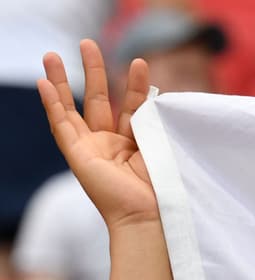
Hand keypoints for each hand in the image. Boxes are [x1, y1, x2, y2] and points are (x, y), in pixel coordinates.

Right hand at [37, 40, 157, 228]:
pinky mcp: (78, 158)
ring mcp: (92, 150)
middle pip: (98, 100)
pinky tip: (43, 83)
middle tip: (87, 42)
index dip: (136, 85)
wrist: (152, 216)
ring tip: (52, 54)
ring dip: (62, 81)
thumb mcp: (161, 147)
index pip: (132, 106)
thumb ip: (154, 122)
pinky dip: (52, 104)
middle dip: (92, 70)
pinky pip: (61, 126)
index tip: (140, 63)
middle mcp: (111, 145)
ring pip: (72, 108)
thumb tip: (156, 95)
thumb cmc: (164, 188)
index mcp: (135, 144)